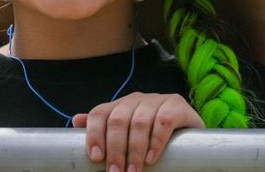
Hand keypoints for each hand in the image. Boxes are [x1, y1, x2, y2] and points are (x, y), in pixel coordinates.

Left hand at [72, 92, 203, 171]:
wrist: (188, 132)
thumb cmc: (152, 134)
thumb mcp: (127, 132)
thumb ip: (104, 128)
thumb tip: (75, 120)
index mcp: (121, 104)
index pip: (100, 113)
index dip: (94, 134)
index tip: (95, 158)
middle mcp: (137, 99)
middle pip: (118, 119)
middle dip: (115, 149)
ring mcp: (158, 100)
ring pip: (139, 122)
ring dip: (134, 150)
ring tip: (133, 171)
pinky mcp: (177, 106)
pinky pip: (163, 121)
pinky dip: (156, 141)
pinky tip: (152, 158)